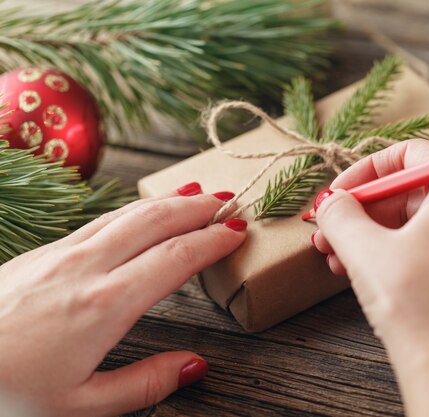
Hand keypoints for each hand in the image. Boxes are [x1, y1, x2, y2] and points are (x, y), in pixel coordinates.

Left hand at [0, 183, 246, 416]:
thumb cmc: (7, 392)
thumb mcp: (80, 407)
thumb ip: (145, 385)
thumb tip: (195, 366)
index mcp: (105, 305)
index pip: (175, 258)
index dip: (212, 240)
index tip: (238, 231)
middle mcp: (86, 267)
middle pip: (154, 220)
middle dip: (197, 207)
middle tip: (228, 201)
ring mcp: (60, 253)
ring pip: (127, 213)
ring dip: (167, 201)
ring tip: (196, 194)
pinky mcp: (42, 252)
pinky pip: (101, 219)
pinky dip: (134, 209)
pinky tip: (142, 213)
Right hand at [312, 139, 428, 416]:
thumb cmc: (414, 301)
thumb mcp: (363, 248)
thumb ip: (340, 214)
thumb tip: (331, 202)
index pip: (411, 154)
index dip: (366, 169)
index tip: (338, 193)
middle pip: (411, 192)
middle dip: (362, 211)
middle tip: (328, 230)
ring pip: (417, 225)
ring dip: (371, 235)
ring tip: (335, 257)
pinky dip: (394, 254)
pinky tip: (361, 273)